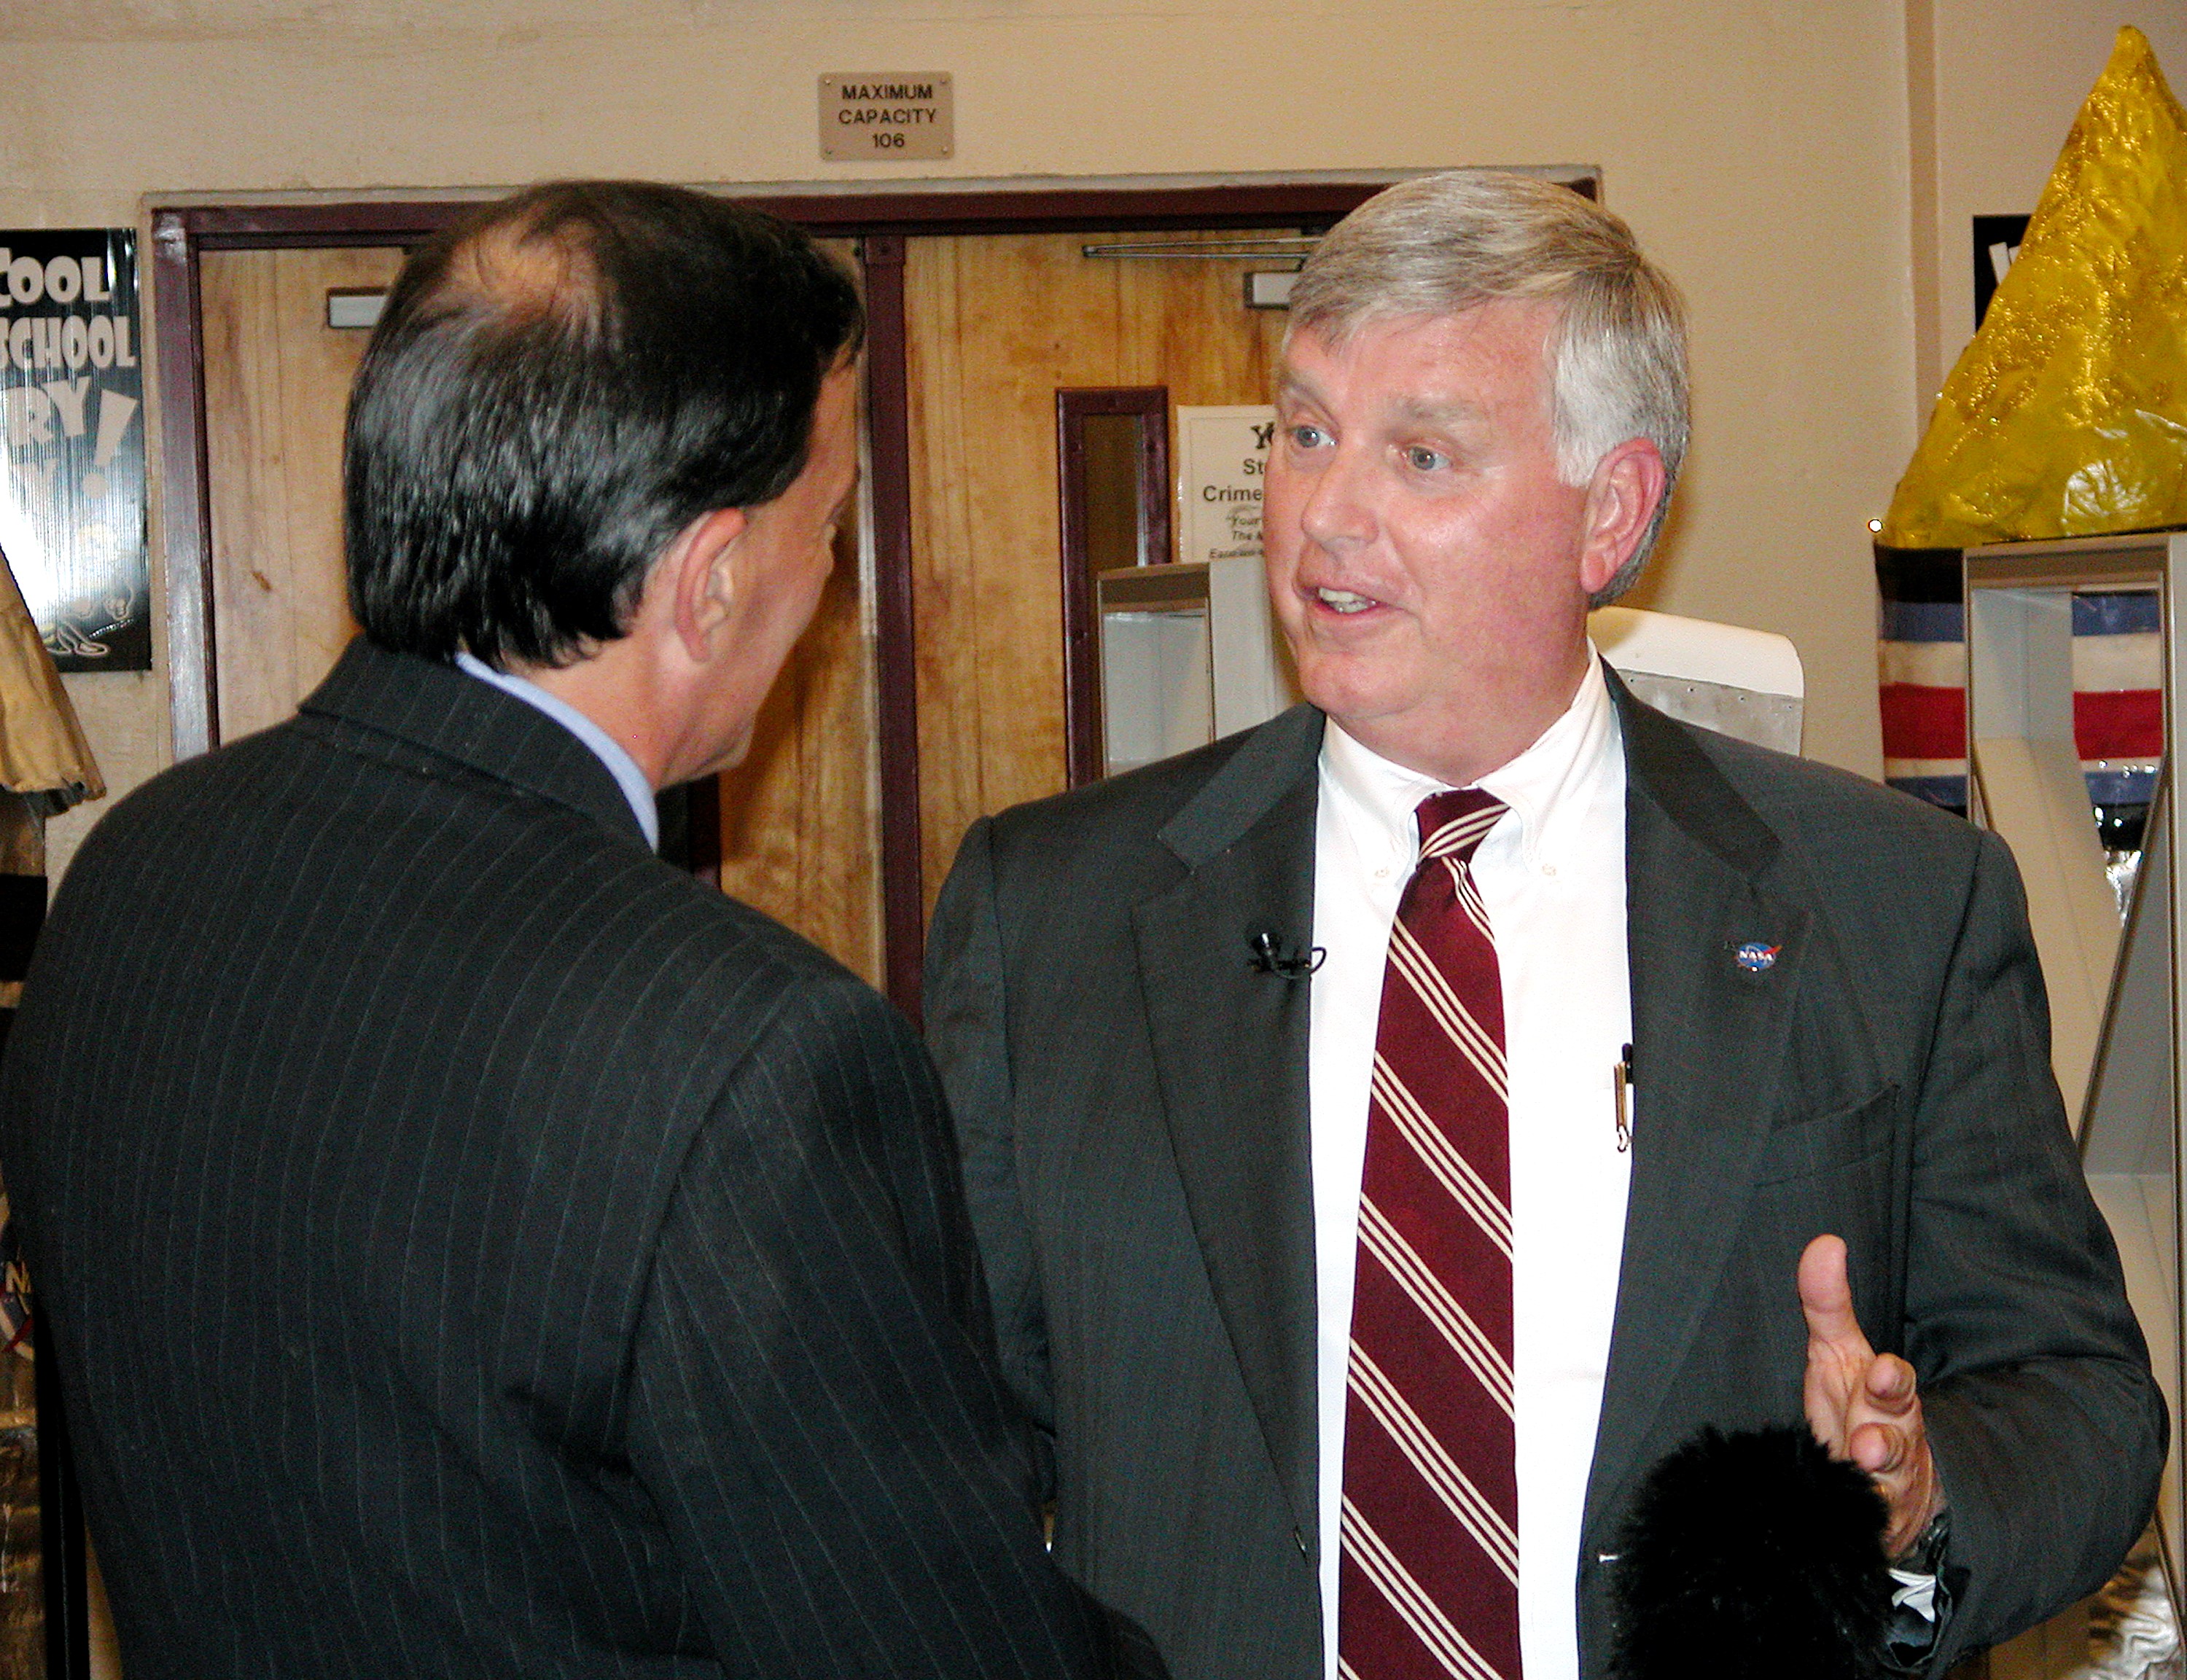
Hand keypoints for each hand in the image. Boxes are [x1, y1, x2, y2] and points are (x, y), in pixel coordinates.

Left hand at [1798, 1234, 1942, 1556]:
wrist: (1890, 1486)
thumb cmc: (1855, 1406)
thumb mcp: (1837, 1354)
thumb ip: (1826, 1303)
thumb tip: (1825, 1243)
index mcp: (1885, 1394)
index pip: (1895, 1382)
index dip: (1891, 1379)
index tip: (1880, 1371)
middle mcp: (1895, 1435)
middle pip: (1898, 1433)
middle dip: (1888, 1428)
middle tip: (1872, 1430)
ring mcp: (1889, 1480)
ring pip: (1889, 1477)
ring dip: (1877, 1466)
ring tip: (1865, 1458)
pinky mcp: (1876, 1516)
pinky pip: (1871, 1517)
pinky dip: (1865, 1512)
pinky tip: (1853, 1508)